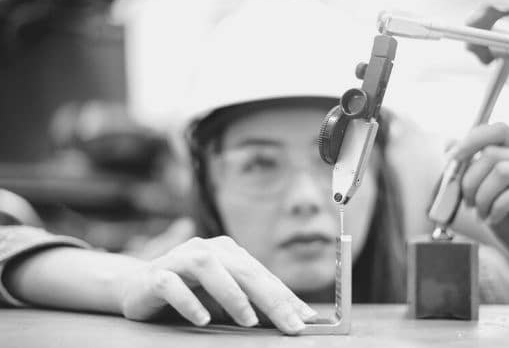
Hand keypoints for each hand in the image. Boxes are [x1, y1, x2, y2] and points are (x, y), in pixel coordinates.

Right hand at [115, 235, 316, 333]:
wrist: (136, 285)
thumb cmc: (189, 293)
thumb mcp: (224, 300)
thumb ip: (252, 303)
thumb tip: (292, 319)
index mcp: (229, 253)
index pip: (263, 275)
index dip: (286, 297)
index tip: (306, 320)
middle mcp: (208, 250)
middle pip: (243, 269)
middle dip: (270, 298)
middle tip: (290, 325)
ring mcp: (180, 259)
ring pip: (209, 269)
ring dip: (231, 295)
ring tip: (248, 320)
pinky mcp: (156, 275)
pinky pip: (172, 285)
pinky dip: (188, 301)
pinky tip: (202, 319)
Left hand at [451, 123, 508, 280]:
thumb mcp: (483, 196)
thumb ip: (469, 171)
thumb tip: (448, 144)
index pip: (498, 130)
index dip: (472, 139)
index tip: (453, 159)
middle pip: (493, 154)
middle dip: (470, 181)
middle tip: (469, 203)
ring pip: (504, 171)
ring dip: (484, 196)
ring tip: (483, 214)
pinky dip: (499, 207)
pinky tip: (495, 219)